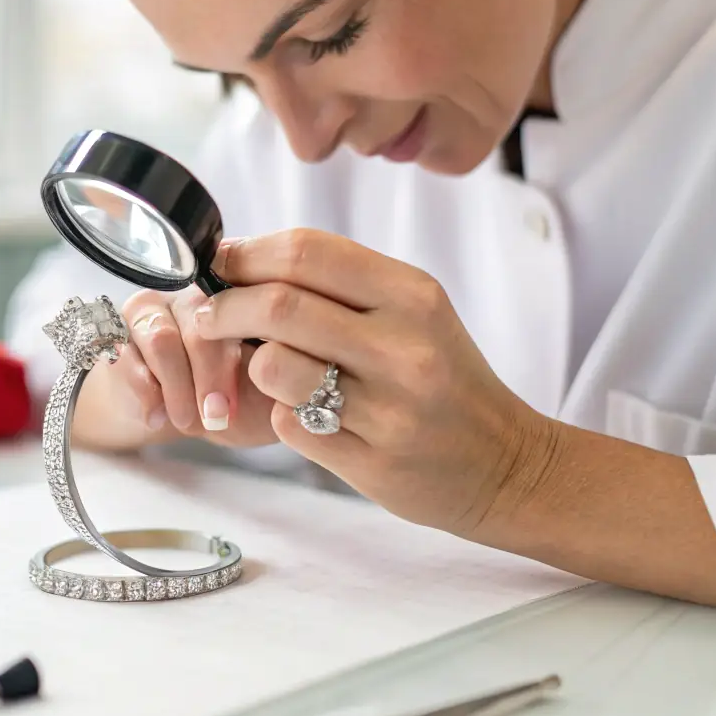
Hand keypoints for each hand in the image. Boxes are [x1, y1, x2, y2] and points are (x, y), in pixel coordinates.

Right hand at [69, 283, 281, 451]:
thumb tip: (284, 368)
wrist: (176, 418)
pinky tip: (158, 416)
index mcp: (240, 296)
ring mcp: (152, 310)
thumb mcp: (268, 395)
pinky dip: (144, 393)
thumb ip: (281, 376)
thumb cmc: (233, 402)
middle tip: (219, 416)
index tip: (254, 391)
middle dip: (210, 376)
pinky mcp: (115, 335)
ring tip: (189, 421)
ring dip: (177, 386)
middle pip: (201, 322)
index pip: (244, 302)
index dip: (247, 349)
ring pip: (161, 337)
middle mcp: (194, 294)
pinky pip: (124, 357)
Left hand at [193, 230, 554, 537]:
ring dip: (254, 364)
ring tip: (268, 368)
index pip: (307, 252)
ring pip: (274, 366)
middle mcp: (405, 347)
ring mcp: (390, 409)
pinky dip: (282, 415)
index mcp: (412, 295)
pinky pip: (289, 425)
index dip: (247, 253)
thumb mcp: (413, 313)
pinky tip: (307, 414)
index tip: (222, 265)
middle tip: (209, 316)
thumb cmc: (445, 378)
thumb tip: (244, 260)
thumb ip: (341, 285)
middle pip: (279, 304)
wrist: (507, 464)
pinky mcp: (373, 463)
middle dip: (225, 307)